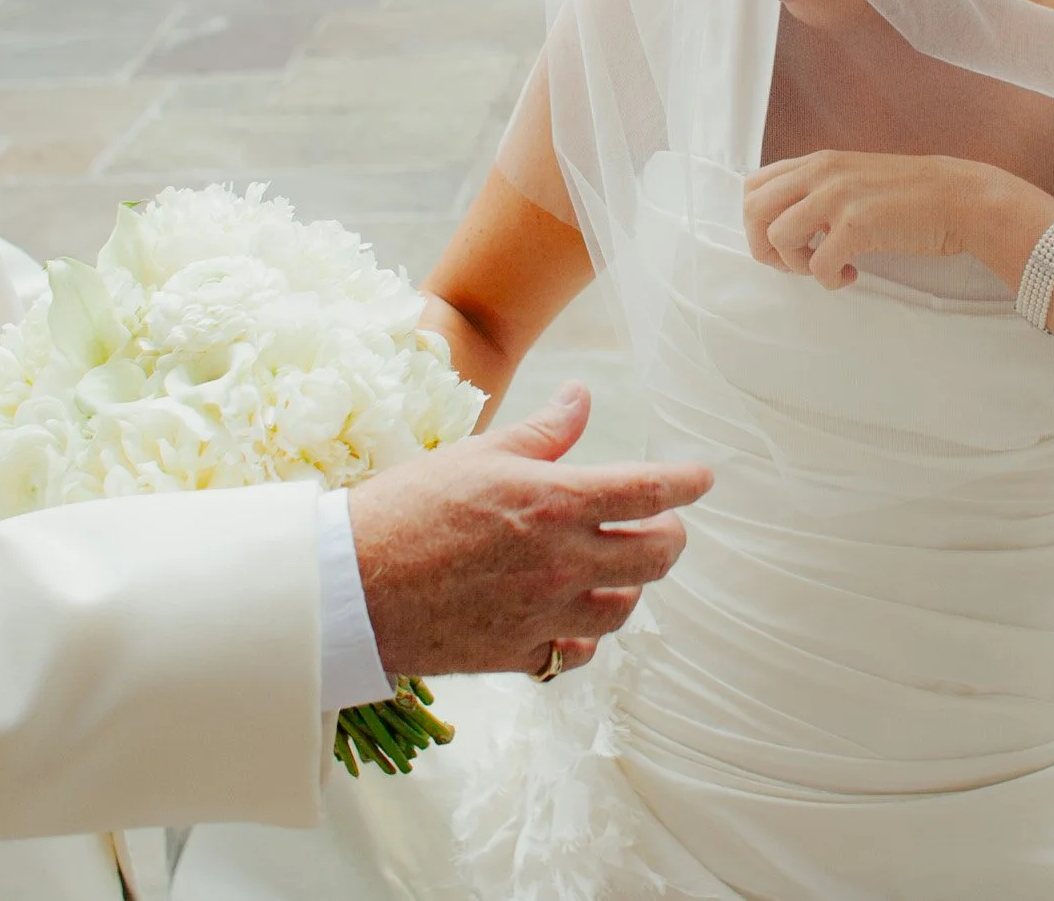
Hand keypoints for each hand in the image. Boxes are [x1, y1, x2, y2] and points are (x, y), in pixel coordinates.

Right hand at [347, 384, 710, 679]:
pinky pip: (575, 653)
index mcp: (556, 503)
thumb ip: (544, 433)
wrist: (351, 587)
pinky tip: (573, 617)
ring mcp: (544, 615)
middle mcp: (562, 564)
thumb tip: (582, 398)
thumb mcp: (480, 453)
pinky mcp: (518, 655)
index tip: (702, 477)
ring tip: (619, 567)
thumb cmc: (408, 507)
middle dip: (670, 536)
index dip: (686, 482)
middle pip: (656, 557)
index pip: (648, 492)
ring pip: (623, 609)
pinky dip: (583, 635)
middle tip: (664, 524)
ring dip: (631, 585)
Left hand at [742, 151, 1053, 288]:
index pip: (752, 187)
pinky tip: (853, 274)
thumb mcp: (852, 179)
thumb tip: (780, 221)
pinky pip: (817, 266)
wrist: (960, 198)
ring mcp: (837, 196)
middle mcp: (820, 173)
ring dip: (797, 264)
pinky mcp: (857, 225)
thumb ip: (817, 189)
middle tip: (796, 262)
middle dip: (765, 247)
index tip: (785, 242)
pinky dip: (830, 280)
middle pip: (752, 211)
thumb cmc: (908, 196)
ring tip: (828, 265)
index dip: (757, 222)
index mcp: (816, 162)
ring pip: (778, 237)